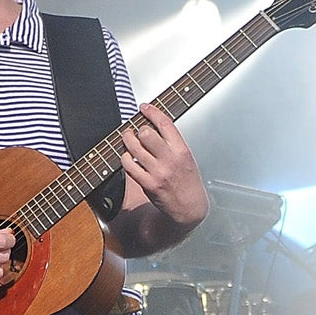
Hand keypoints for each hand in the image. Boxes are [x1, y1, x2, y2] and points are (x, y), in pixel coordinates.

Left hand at [119, 103, 209, 230]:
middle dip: (138, 128)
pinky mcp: (148, 184)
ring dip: (127, 140)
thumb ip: (173, 143)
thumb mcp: (187, 157)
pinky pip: (129, 166)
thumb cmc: (188, 181)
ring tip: (127, 138)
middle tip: (135, 129)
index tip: (144, 107)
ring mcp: (158, 172)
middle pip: (146, 133)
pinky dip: (125, 158)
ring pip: (134, 148)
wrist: (190, 207)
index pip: (165, 123)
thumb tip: (154, 126)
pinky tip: (127, 156)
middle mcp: (170, 160)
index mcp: (181, 150)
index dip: (152, 111)